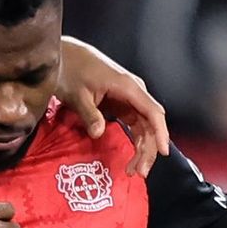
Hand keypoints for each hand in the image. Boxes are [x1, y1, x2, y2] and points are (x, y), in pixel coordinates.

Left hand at [53, 39, 172, 175]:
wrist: (64, 55)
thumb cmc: (70, 69)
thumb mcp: (77, 94)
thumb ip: (90, 114)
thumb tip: (98, 133)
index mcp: (127, 86)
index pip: (153, 112)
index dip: (161, 133)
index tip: (163, 152)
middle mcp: (134, 91)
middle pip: (152, 123)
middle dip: (150, 149)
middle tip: (139, 172)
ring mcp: (129, 97)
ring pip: (145, 126)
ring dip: (143, 148)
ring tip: (134, 170)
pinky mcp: (122, 103)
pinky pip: (136, 124)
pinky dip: (135, 141)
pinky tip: (131, 157)